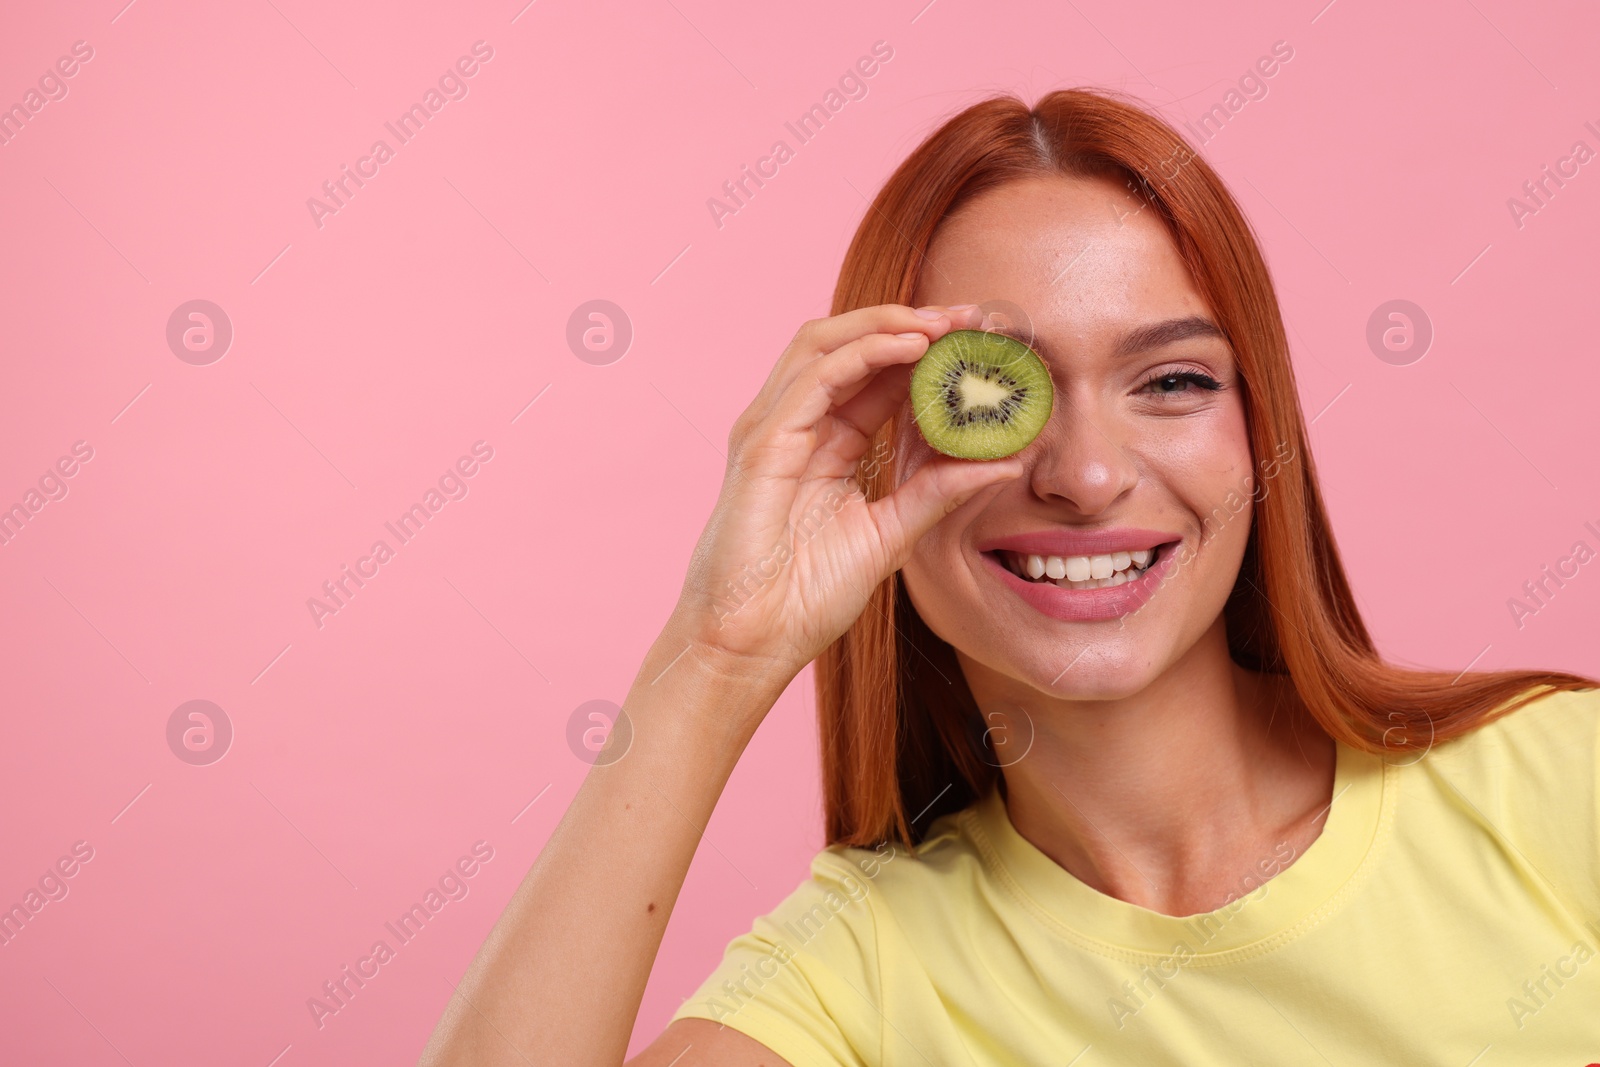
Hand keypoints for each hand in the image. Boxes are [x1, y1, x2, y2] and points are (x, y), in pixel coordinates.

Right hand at [671, 303, 1022, 685]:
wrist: (753, 643)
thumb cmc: (805, 597)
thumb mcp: (892, 534)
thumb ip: (939, 492)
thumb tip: (1006, 462)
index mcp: (825, 442)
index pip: (876, 373)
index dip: (926, 348)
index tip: (983, 340)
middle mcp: (795, 424)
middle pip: (849, 344)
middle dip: (911, 321)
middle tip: (973, 318)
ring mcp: (773, 429)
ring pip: (825, 344)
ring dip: (888, 323)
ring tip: (946, 323)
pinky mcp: (762, 444)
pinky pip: (812, 379)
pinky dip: (862, 353)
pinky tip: (909, 348)